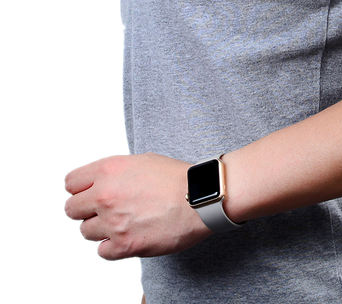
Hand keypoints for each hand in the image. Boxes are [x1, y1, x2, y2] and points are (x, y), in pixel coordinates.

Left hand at [64, 152, 212, 259]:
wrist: (201, 197)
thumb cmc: (179, 178)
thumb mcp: (143, 160)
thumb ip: (115, 172)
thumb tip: (100, 182)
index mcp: (109, 170)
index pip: (71, 183)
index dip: (82, 189)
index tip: (89, 193)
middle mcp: (106, 195)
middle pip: (72, 209)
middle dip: (87, 210)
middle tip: (107, 209)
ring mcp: (113, 221)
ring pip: (85, 232)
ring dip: (102, 228)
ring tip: (125, 221)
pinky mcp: (124, 245)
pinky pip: (101, 251)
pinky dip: (113, 246)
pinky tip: (130, 235)